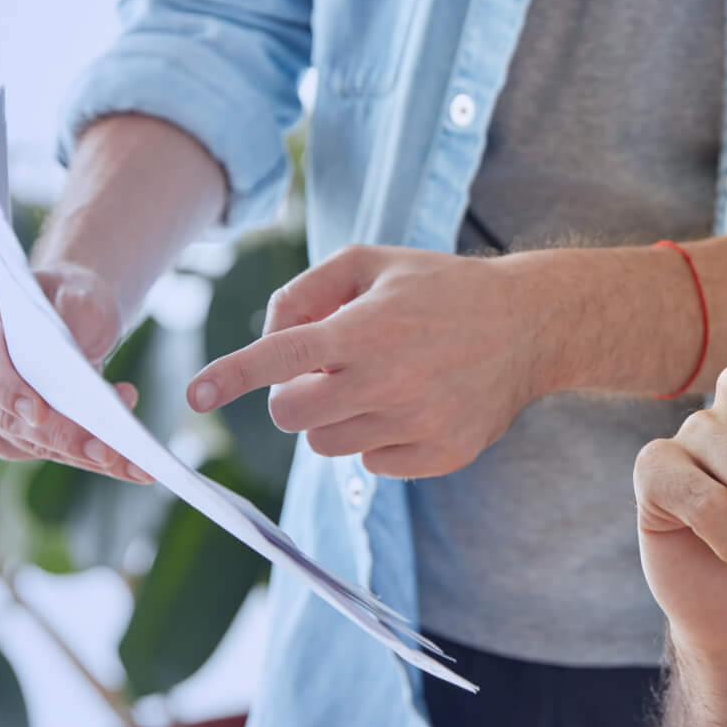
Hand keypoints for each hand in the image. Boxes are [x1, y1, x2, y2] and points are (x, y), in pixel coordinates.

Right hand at [0, 267, 148, 482]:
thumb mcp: (79, 288)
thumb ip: (76, 303)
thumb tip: (77, 334)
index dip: (7, 390)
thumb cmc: (70, 298)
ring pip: (26, 442)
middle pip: (5, 415)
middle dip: (61, 436)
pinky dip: (81, 456)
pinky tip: (123, 457)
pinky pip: (39, 451)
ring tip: (130, 458)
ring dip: (80, 453)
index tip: (39, 413)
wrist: (71, 314)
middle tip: (109, 451)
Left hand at [187, 246, 546, 477]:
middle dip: (293, 398)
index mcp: (369, 327)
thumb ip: (306, 291)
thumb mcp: (374, 262)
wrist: (530, 325)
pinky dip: (378, 439)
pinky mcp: (442, 453)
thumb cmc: (441, 287)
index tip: (196, 394)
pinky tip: (411, 405)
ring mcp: (418, 422)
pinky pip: (373, 464)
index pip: (284, 357)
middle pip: (293, 417)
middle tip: (325, 376)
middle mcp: (391, 379)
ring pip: (328, 445)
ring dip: (336, 418)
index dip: (233, 374)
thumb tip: (267, 340)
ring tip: (378, 384)